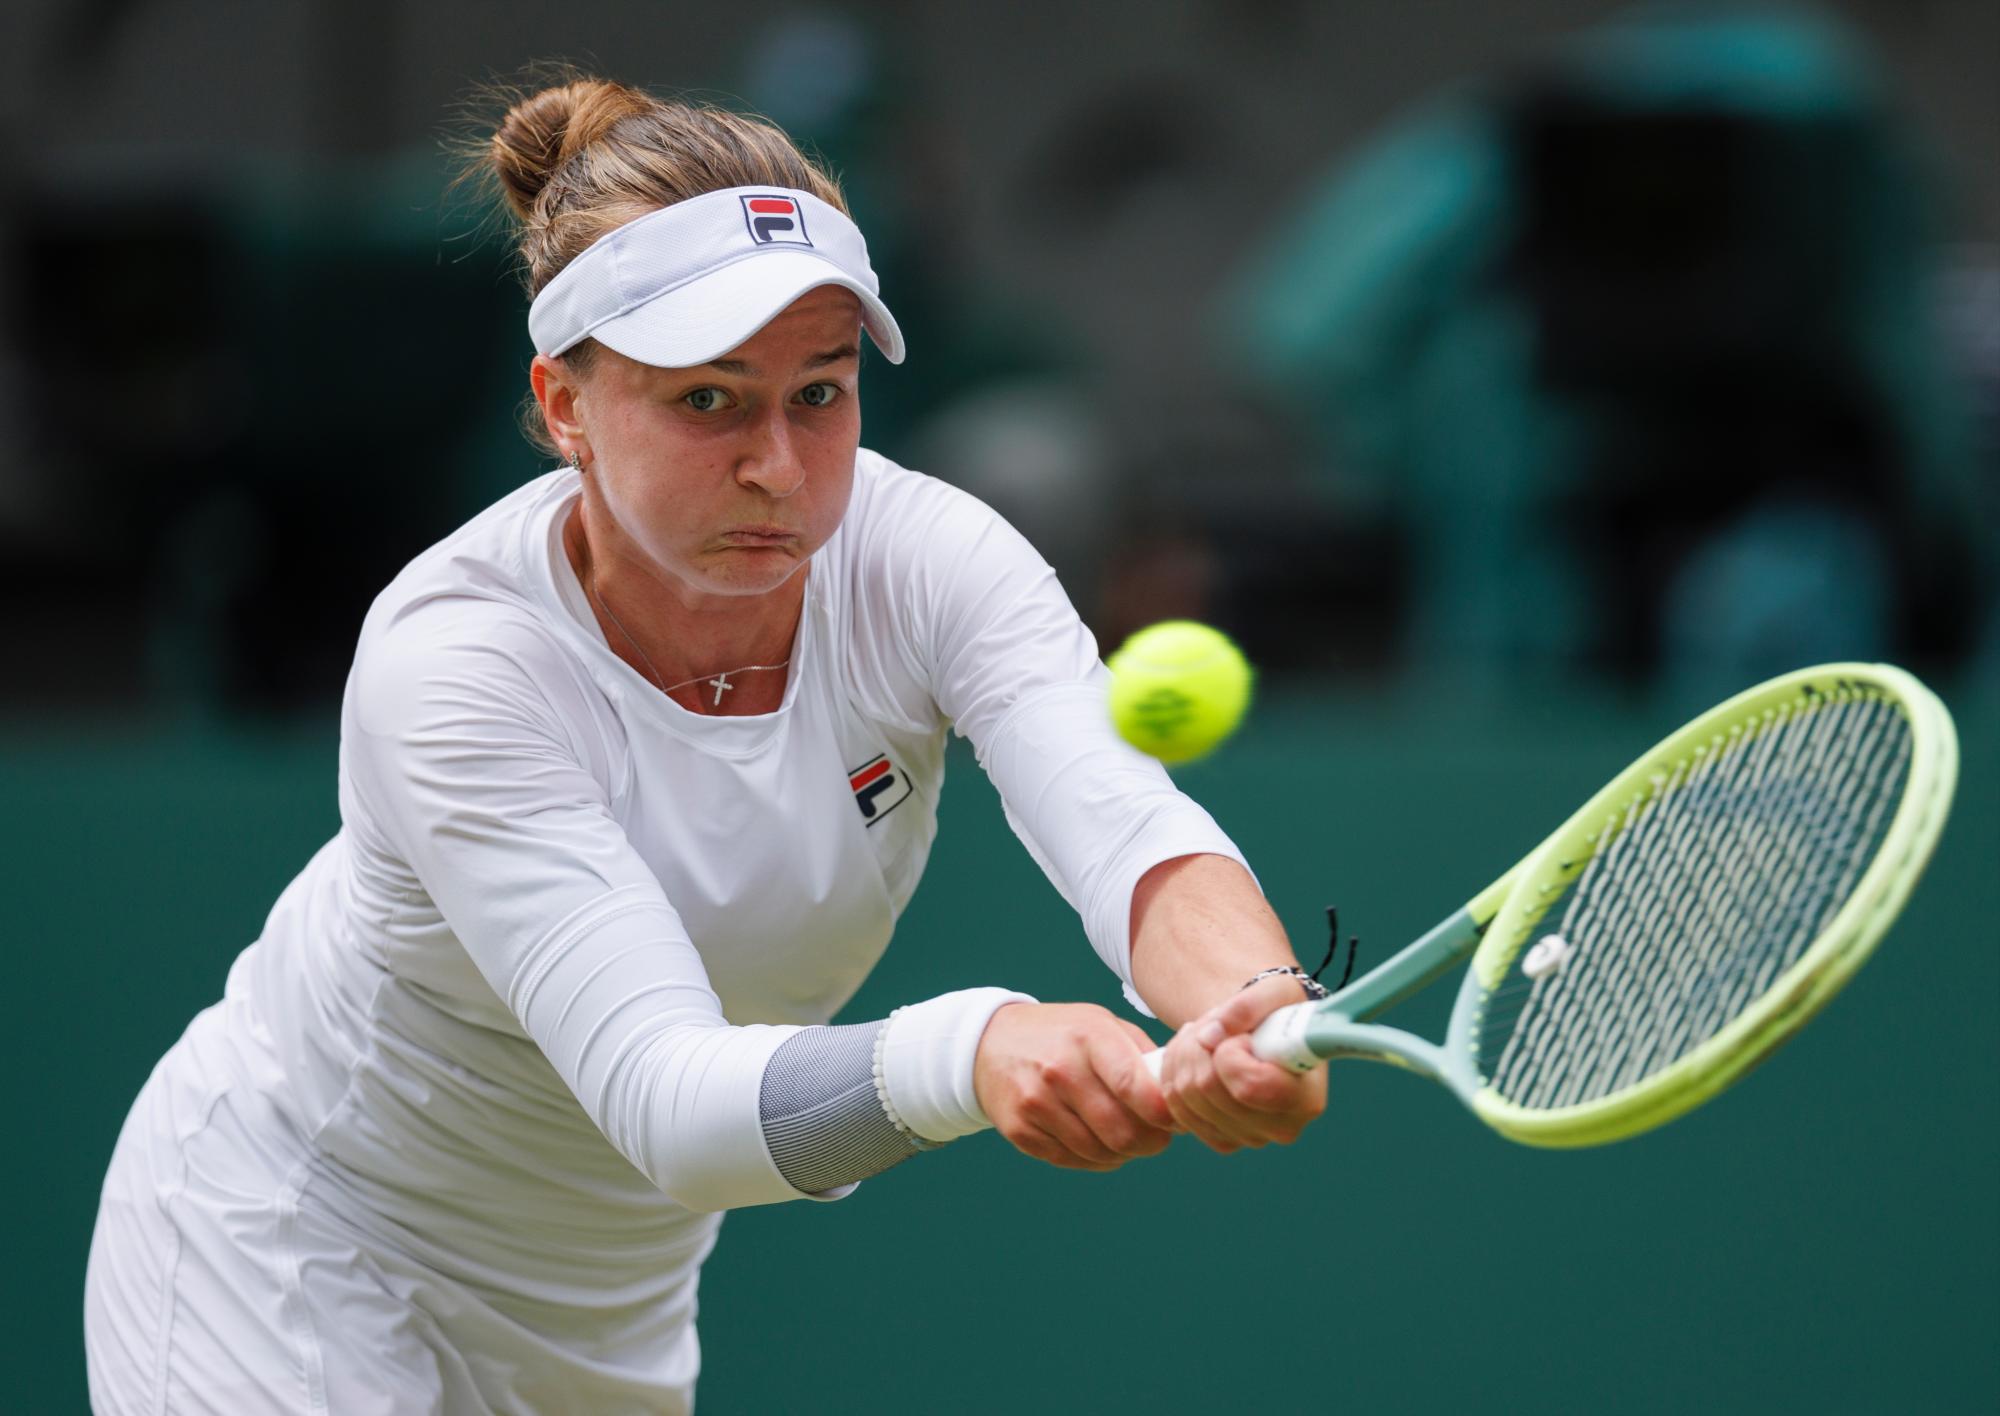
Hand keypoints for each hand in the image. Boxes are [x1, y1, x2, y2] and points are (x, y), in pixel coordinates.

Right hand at [973, 1002, 1177, 1171]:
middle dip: (1151, 1143)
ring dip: (1124, 1154)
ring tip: (1128, 1139)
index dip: (1161, 1113)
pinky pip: (1072, 1161)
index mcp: (1088, 1037)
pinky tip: (1098, 1142)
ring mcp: (1036, 1102)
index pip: (1132, 1086)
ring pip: (1099, 1153)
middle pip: (1121, 1131)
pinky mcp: (1020, 1130)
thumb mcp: (1100, 1023)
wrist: (990, 1043)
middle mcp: (1059, 1070)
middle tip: (1158, 1139)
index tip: (1175, 1122)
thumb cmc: (1061, 1034)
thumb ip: (1140, 1053)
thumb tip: (1180, 1090)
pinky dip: (1094, 1159)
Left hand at [1156, 975, 1326, 1153]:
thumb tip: (1212, 1035)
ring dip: (1183, 1053)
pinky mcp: (1220, 1139)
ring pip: (1184, 1096)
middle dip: (1200, 1044)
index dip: (1229, 1053)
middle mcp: (1281, 1129)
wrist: (1268, 1033)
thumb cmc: (1279, 1011)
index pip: (1249, 1087)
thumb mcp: (1277, 990)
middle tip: (1216, 1025)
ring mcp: (1248, 1138)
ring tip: (1205, 1034)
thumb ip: (1250, 1004)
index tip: (1241, 1035)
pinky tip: (1193, 1053)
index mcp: (1306, 1098)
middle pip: (1208, 1089)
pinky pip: (1174, 1107)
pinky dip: (1173, 1072)